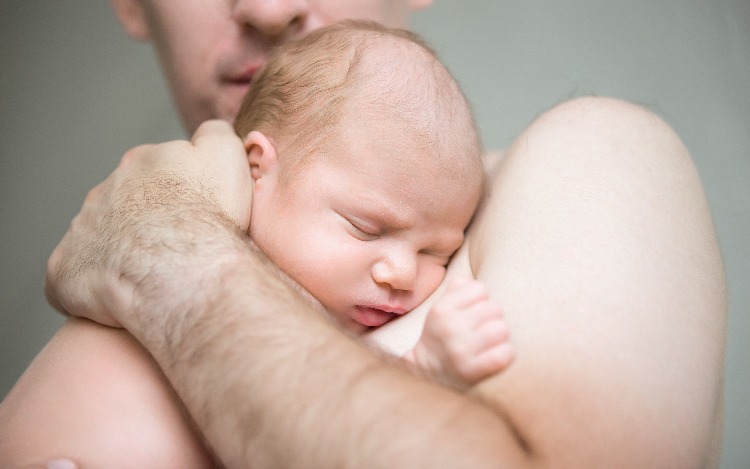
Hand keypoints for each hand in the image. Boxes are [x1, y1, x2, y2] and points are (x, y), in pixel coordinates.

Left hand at [45, 120, 251, 328]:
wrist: (183, 270)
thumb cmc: (208, 214)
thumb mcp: (227, 155)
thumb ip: (216, 133)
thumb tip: (208, 131)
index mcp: (142, 162)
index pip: (157, 171)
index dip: (178, 193)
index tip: (195, 213)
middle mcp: (105, 189)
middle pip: (125, 203)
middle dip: (145, 221)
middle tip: (175, 247)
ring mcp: (82, 228)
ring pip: (100, 238)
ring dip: (119, 252)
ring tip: (152, 276)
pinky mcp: (66, 267)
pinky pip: (73, 276)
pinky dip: (92, 285)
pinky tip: (120, 298)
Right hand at [405, 277, 513, 389]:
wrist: (426, 373)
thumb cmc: (441, 335)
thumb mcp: (440, 309)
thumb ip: (455, 290)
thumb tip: (469, 280)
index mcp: (441, 309)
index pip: (480, 289)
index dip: (481, 300)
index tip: (475, 312)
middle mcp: (449, 327)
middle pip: (494, 308)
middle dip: (493, 318)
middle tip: (484, 329)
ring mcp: (460, 350)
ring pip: (502, 329)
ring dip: (501, 336)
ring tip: (491, 341)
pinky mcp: (471, 371)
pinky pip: (504, 354)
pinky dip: (505, 353)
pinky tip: (496, 354)